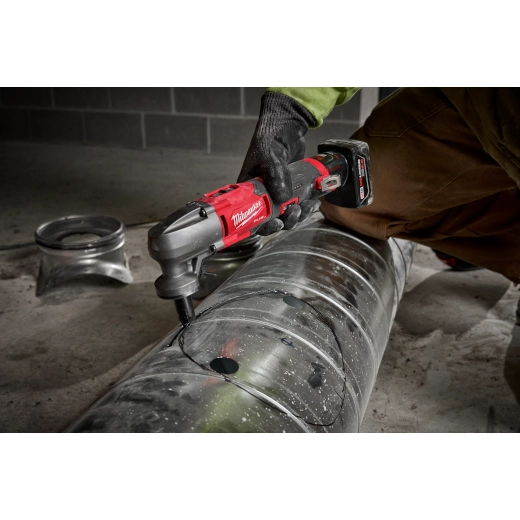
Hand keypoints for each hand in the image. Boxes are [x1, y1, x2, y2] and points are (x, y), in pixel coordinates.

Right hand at [238, 91, 318, 234]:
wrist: (287, 125)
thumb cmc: (270, 138)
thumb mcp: (269, 156)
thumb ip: (275, 175)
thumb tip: (283, 198)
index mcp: (249, 190)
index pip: (252, 216)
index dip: (264, 225)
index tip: (277, 224)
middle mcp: (262, 195)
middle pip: (273, 219)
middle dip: (286, 220)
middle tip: (295, 211)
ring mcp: (278, 193)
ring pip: (287, 214)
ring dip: (299, 215)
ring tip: (307, 206)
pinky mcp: (291, 189)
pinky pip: (298, 205)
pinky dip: (306, 206)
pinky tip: (313, 201)